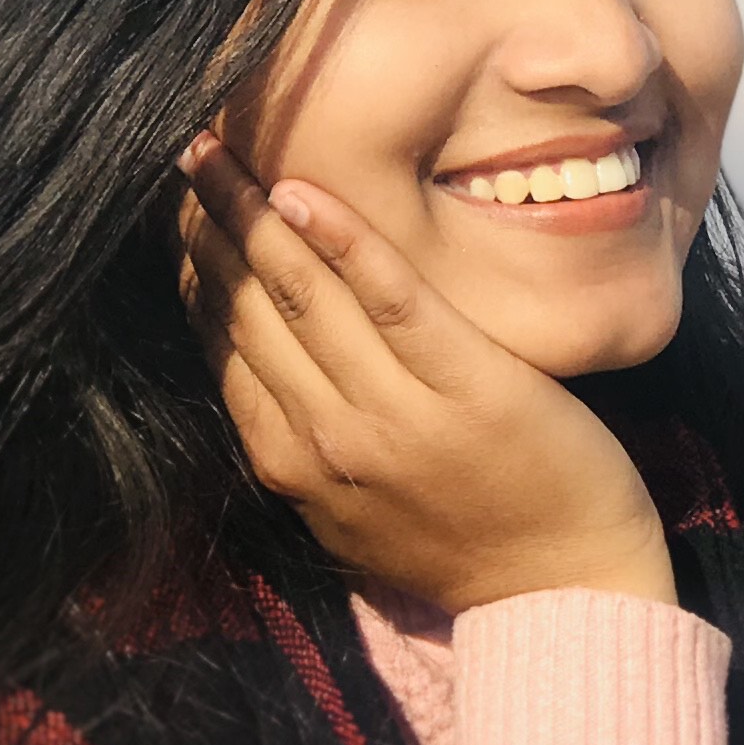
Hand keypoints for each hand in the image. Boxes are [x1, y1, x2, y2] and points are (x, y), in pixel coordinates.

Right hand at [175, 141, 673, 611]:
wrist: (562, 594)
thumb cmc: (462, 544)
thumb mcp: (349, 511)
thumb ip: (301, 441)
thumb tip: (252, 364)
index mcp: (291, 464)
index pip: (224, 344)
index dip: (199, 268)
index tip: (181, 210)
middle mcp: (327, 438)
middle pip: (250, 309)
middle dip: (212, 225)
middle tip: (190, 152)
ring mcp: (395, 414)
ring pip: (304, 294)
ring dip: (255, 214)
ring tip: (222, 150)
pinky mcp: (466, 386)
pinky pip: (392, 299)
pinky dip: (345, 241)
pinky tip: (305, 191)